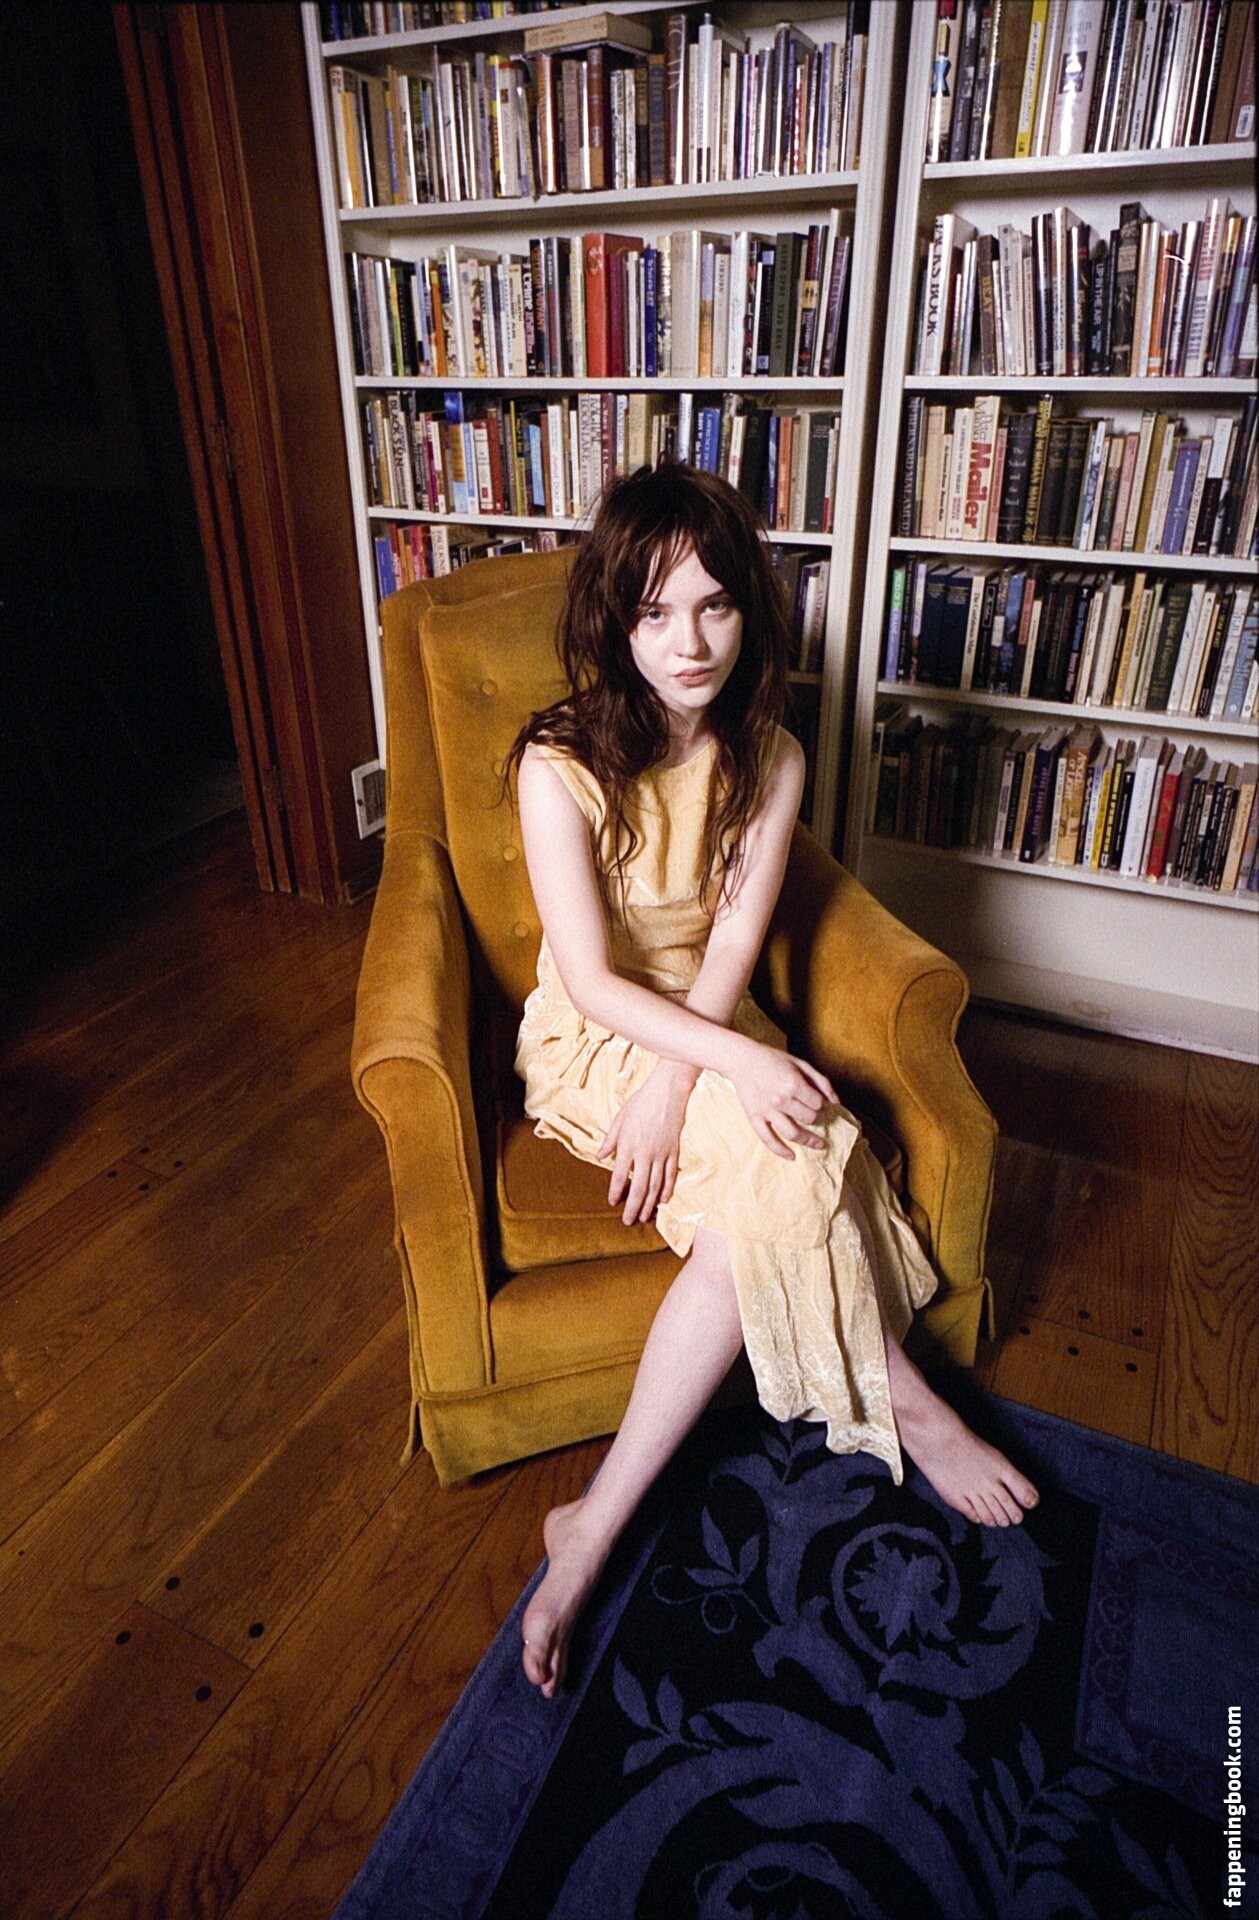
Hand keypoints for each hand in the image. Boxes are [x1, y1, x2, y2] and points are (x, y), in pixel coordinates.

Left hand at [597, 1063, 695, 1224]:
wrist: (667, 1092)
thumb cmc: (641, 1103)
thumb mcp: (620, 1119)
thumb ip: (610, 1140)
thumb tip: (601, 1156)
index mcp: (628, 1145)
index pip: (620, 1176)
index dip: (616, 1192)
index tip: (613, 1203)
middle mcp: (644, 1154)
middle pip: (639, 1187)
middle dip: (633, 1207)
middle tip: (629, 1221)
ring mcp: (661, 1154)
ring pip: (656, 1186)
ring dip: (650, 1204)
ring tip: (644, 1217)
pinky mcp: (674, 1151)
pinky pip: (670, 1175)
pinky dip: (667, 1190)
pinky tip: (664, 1201)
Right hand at [726, 1038, 838, 1159]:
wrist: (742, 1059)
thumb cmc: (772, 1059)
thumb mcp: (800, 1063)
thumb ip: (820, 1081)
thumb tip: (836, 1102)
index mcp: (793, 1084)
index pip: (817, 1103)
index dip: (821, 1104)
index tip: (818, 1102)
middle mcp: (781, 1099)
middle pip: (809, 1118)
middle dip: (817, 1119)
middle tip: (818, 1118)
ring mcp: (767, 1111)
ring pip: (793, 1133)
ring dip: (808, 1140)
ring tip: (818, 1144)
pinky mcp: (754, 1117)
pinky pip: (768, 1140)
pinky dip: (781, 1150)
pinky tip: (792, 1156)